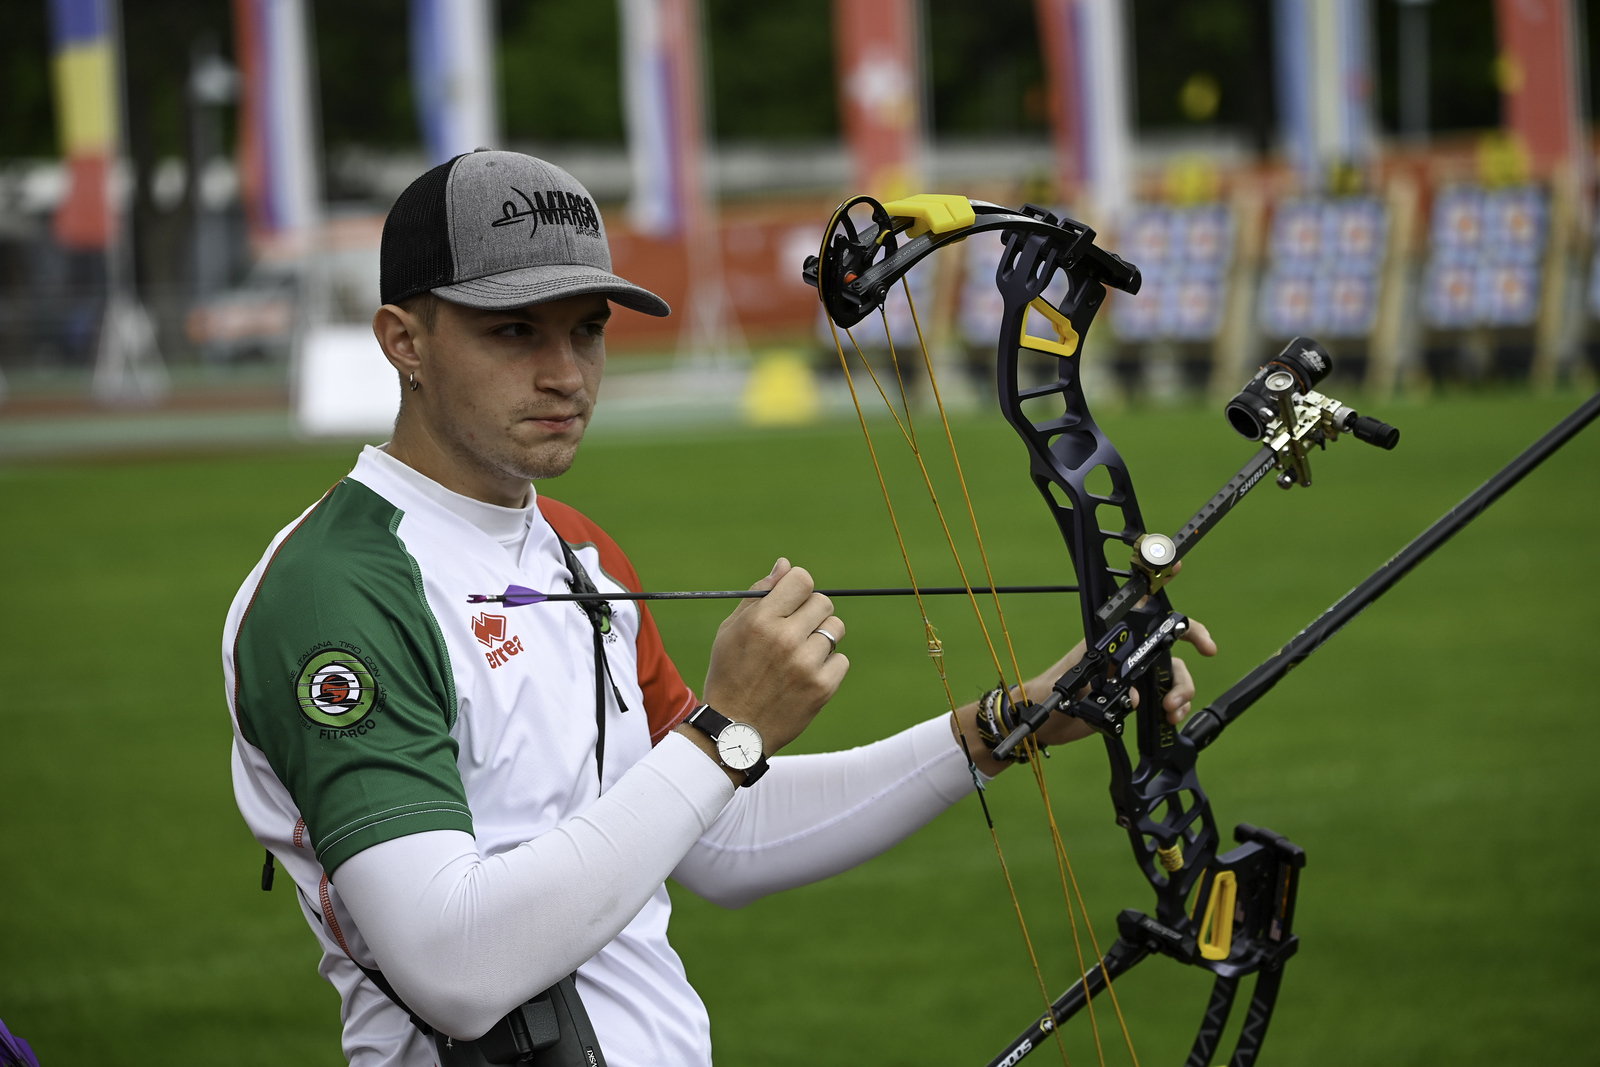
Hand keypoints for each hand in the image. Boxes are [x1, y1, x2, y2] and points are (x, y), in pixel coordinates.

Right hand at [679, 559, 848, 778]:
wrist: (735, 730)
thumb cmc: (730, 675)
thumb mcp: (731, 630)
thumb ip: (760, 594)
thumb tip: (786, 566)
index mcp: (761, 620)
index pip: (802, 580)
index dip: (799, 588)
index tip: (793, 602)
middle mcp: (785, 638)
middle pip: (823, 602)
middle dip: (812, 613)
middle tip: (796, 631)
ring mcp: (806, 664)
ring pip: (835, 630)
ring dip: (822, 638)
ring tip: (800, 655)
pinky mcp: (822, 687)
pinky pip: (841, 660)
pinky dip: (828, 666)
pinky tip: (806, 676)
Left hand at [951, 617, 1217, 778]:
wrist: (1044, 719)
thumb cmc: (1054, 688)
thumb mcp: (1079, 676)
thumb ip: (1107, 682)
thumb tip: (1135, 697)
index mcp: (1117, 639)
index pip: (1152, 617)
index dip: (1180, 616)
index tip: (1203, 638)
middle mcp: (1130, 655)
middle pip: (1172, 656)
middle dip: (1182, 677)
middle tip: (1175, 699)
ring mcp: (1134, 677)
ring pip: (1172, 680)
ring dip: (1179, 696)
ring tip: (1171, 713)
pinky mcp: (1136, 699)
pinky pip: (1165, 701)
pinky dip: (1173, 709)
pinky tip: (1168, 719)